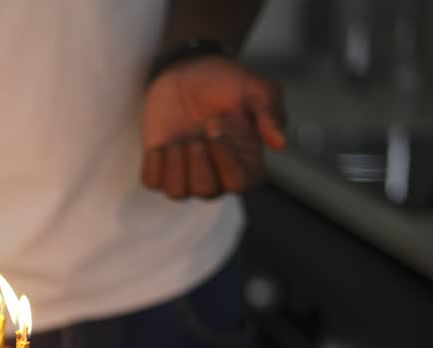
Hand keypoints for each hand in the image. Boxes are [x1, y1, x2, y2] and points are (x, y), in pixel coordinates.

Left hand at [141, 56, 285, 199]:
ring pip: (178, 193)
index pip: (240, 184)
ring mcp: (186, 170)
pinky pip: (152, 183)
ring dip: (176, 165)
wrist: (187, 68)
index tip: (215, 126)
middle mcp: (216, 171)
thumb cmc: (224, 80)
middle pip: (207, 193)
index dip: (226, 161)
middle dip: (198, 162)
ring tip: (179, 140)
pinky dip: (154, 165)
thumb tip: (280, 143)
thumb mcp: (255, 89)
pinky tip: (162, 145)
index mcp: (244, 159)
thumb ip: (270, 113)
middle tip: (197, 133)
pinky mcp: (160, 165)